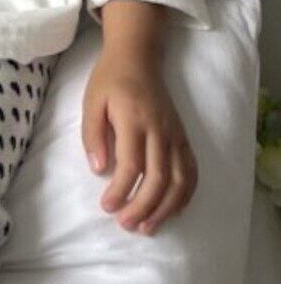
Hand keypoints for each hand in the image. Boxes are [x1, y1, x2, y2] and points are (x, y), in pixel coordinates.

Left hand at [81, 50, 197, 235]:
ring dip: (165, 208)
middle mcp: (159, 129)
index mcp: (134, 119)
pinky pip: (191, 171)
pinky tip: (172, 210)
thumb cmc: (110, 79)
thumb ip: (93, 135)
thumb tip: (99, 170)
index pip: (132, 164)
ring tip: (147, 227)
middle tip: (126, 224)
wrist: (138, 57)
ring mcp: (176, 134)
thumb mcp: (91, 101)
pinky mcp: (184, 137)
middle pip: (158, 177)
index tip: (108, 207)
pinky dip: (185, 195)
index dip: (121, 190)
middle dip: (143, 207)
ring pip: (179, 180)